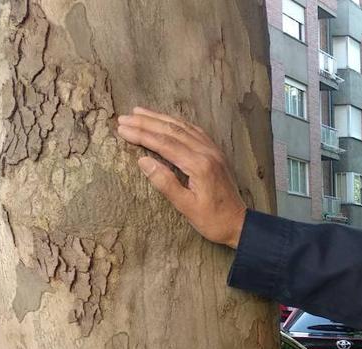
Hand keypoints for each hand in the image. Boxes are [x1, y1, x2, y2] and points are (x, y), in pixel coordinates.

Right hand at [117, 108, 247, 248]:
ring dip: (160, 118)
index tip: (122, 129)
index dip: (142, 134)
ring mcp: (213, 151)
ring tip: (139, 111)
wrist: (239, 224)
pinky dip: (177, 122)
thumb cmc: (212, 220)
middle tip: (124, 117)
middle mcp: (207, 152)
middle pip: (172, 130)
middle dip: (146, 122)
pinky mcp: (216, 153)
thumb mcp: (186, 207)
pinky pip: (194, 131)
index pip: (164, 143)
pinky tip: (167, 120)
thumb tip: (143, 161)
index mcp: (199, 165)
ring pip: (183, 127)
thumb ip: (165, 183)